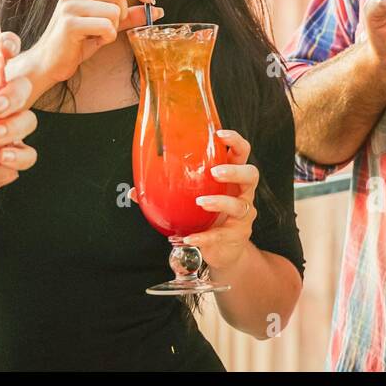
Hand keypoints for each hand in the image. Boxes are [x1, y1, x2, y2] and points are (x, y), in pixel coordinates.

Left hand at [0, 32, 38, 215]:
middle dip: (14, 94)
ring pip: (28, 119)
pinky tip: (1, 159)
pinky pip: (27, 154)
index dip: (8, 46)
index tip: (6, 48)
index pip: (0, 57)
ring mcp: (9, 130)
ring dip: (13, 127)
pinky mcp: (13, 156)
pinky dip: (18, 156)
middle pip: (22, 87)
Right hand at [20, 0, 160, 94]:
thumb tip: (157, 10)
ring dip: (113, 28)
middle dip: (123, 13)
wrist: (49, 62)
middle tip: (110, 26)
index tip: (150, 0)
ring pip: (114, 11)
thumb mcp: (107, 24)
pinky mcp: (70, 23)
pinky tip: (93, 41)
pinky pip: (106, 27)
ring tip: (97, 35)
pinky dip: (107, 38)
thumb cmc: (77, 41)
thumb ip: (129, 15)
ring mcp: (70, 5)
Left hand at [130, 129, 259, 271]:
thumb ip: (166, 192)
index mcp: (231, 177)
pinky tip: (188, 237)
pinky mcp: (237, 236)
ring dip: (220, 201)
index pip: (241, 153)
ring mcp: (242, 215)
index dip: (235, 141)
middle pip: (251, 174)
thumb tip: (134, 190)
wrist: (223, 252)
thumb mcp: (190, 201)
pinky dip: (204, 236)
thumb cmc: (206, 217)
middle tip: (215, 172)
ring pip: (240, 205)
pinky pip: (221, 234)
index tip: (220, 134)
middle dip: (234, 170)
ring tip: (200, 202)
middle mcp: (242, 193)